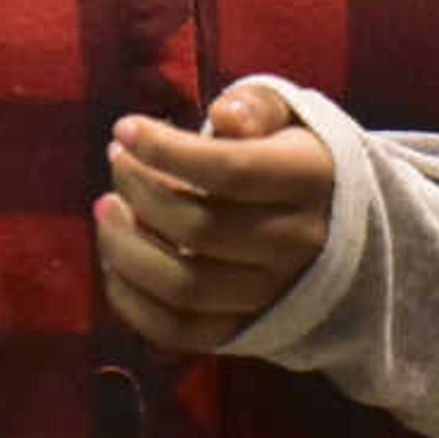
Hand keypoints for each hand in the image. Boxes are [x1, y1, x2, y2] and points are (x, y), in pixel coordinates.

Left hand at [94, 80, 335, 353]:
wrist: (332, 227)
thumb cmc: (290, 157)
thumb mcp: (285, 116)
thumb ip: (255, 106)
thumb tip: (225, 115)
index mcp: (309, 181)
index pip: (230, 171)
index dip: (167, 151)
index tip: (125, 129)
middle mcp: (296, 244)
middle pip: (199, 229)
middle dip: (139, 191)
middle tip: (117, 161)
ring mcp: (270, 294)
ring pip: (183, 286)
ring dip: (126, 247)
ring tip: (106, 208)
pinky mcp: (243, 331)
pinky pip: (176, 330)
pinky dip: (131, 300)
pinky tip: (113, 259)